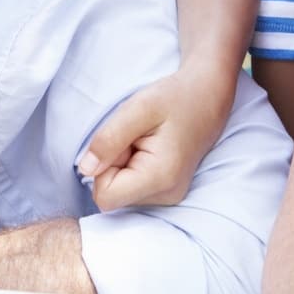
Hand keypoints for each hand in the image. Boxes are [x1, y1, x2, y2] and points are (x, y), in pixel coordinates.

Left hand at [76, 65, 234, 209]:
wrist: (207, 96)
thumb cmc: (175, 98)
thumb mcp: (138, 108)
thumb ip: (109, 139)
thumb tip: (85, 169)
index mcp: (161, 178)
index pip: (105, 196)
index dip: (103, 167)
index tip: (124, 141)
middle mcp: (167, 196)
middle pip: (112, 194)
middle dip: (114, 164)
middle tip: (137, 137)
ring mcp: (169, 197)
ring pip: (120, 191)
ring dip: (122, 164)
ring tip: (145, 140)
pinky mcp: (166, 192)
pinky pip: (131, 187)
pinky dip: (131, 167)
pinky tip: (149, 148)